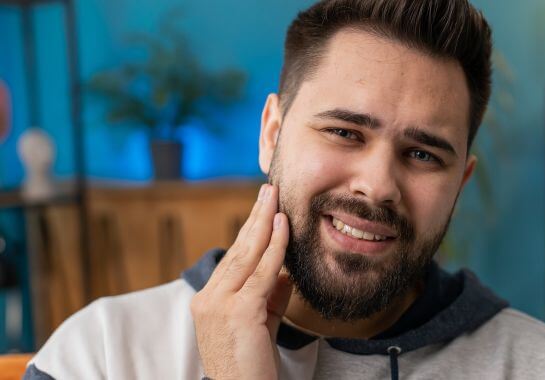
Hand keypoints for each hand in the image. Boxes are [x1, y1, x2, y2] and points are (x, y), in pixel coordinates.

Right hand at [190, 184, 292, 379]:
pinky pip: (262, 272)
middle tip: (267, 190)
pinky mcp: (239, 311)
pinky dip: (275, 246)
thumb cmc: (253, 365)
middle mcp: (209, 299)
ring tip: (274, 198)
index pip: (232, 259)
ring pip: (247, 255)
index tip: (262, 210)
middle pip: (237, 250)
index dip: (249, 232)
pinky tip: (283, 226)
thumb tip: (284, 271)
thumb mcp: (261, 323)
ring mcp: (220, 304)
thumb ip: (270, 296)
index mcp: (208, 301)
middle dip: (255, 217)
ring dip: (264, 222)